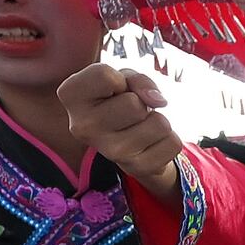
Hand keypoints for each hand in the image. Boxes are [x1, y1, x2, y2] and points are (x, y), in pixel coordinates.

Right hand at [60, 61, 181, 189]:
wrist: (128, 138)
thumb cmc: (120, 98)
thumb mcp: (123, 77)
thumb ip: (137, 79)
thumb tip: (158, 101)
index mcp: (70, 96)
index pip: (103, 75)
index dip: (120, 79)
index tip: (115, 89)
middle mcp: (83, 127)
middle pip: (133, 104)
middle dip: (141, 102)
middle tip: (131, 110)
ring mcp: (110, 152)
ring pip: (158, 123)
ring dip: (158, 120)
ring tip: (142, 124)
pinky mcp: (137, 168)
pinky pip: (173, 143)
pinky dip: (169, 138)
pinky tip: (151, 141)